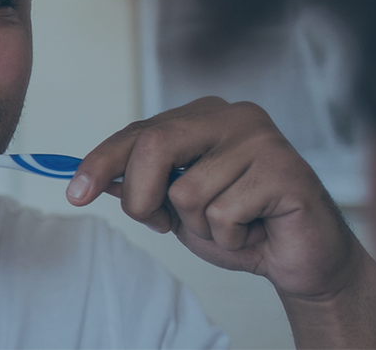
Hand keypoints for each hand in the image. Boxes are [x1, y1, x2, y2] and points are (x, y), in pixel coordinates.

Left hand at [67, 96, 371, 299]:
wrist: (300, 258)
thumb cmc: (240, 226)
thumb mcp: (177, 208)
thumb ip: (141, 186)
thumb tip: (96, 179)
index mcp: (202, 116)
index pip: (139, 131)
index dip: (101, 163)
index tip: (75, 194)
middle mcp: (232, 116)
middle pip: (154, 146)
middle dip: (142, 197)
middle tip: (161, 223)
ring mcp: (261, 138)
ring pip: (187, 190)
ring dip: (200, 226)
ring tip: (231, 224)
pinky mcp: (285, 169)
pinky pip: (224, 213)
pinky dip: (229, 236)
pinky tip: (255, 228)